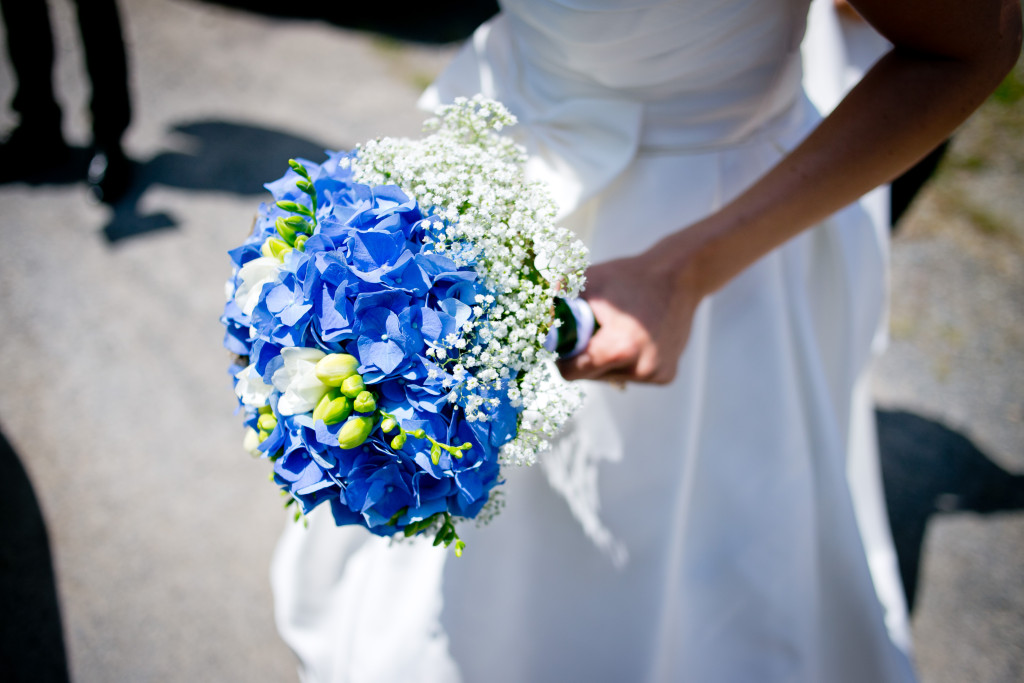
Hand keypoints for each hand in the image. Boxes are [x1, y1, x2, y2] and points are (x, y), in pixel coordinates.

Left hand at [558, 244, 701, 384]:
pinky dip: (626, 360)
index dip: (563, 356)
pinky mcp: (666, 376)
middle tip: (594, 327)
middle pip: (589, 376)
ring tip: (618, 329)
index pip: (571, 373)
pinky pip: (630, 374)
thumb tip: (526, 312)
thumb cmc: (629, 277)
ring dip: (605, 359)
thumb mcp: (589, 282)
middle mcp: (641, 367)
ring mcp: (656, 374)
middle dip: (584, 356)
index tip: (567, 339)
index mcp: (620, 347)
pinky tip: (637, 336)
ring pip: (609, 377)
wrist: (679, 276)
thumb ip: (556, 298)